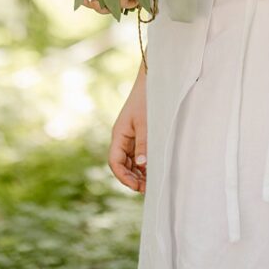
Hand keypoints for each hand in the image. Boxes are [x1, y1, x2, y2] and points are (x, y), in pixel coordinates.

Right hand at [109, 67, 147, 193]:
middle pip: (122, 164)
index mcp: (119, 135)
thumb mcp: (146, 124)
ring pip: (131, 161)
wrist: (153, 80)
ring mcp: (130, 136)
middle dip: (132, 177)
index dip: (123, 177)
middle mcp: (122, 137)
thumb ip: (144, 145)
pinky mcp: (139, 134)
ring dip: (138, 172)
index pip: (115, 162)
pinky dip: (144, 163)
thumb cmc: (147, 99)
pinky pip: (138, 153)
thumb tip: (142, 167)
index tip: (137, 186)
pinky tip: (153, 168)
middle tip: (147, 188)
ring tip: (151, 181)